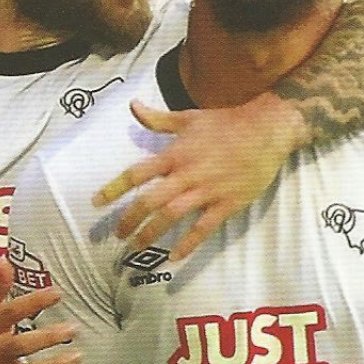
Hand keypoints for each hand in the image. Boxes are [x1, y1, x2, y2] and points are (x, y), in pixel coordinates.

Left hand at [93, 95, 303, 262]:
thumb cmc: (226, 123)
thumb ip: (157, 119)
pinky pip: (203, 228)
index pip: (136, 173)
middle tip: (117, 235)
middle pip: (150, 201)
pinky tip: (174, 258)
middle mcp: (187, 174)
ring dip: (151, 234)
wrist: (267, 130)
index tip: (96, 203)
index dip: (114, 189)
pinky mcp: (226, 204)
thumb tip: (132, 105)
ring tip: (136, 248)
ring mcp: (207, 191)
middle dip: (129, 220)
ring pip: (171, 217)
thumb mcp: (188, 117)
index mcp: (175, 154)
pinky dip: (188, 244)